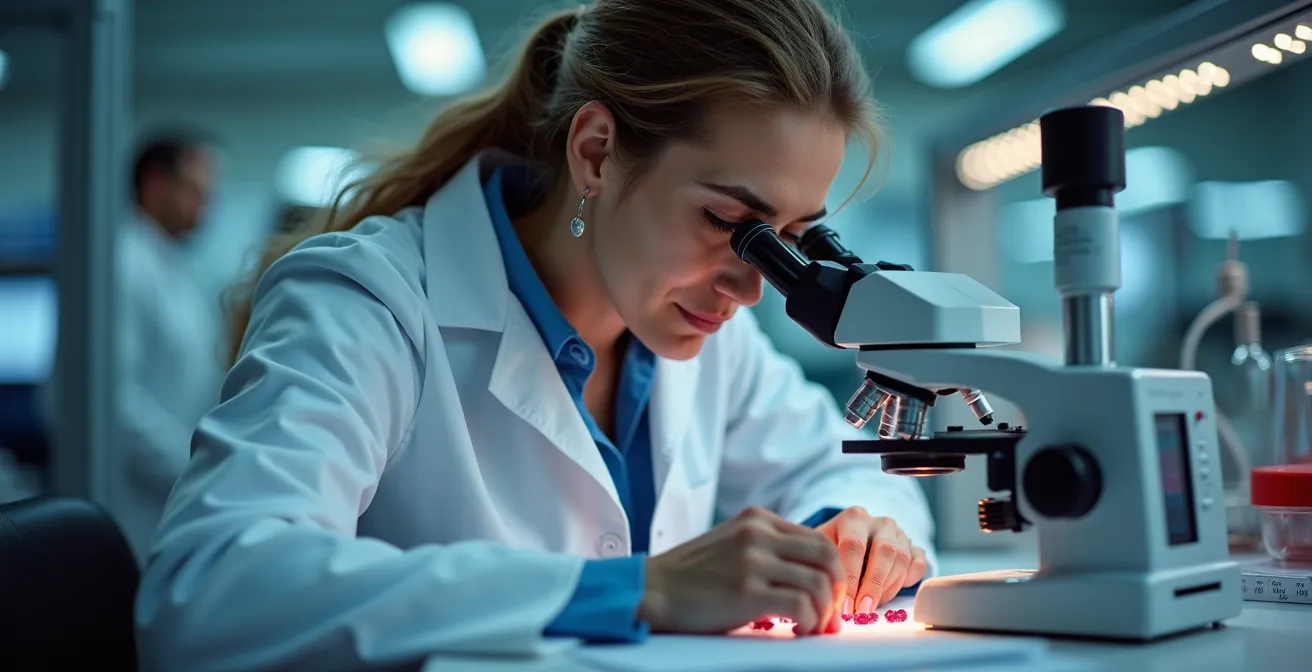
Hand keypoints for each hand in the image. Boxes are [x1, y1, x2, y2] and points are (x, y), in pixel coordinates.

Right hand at [639, 506, 844, 635]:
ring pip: (819, 584)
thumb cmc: (691, 576)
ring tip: (812, 628)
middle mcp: (759, 534)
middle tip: (831, 615)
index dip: (832, 572)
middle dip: (837, 590)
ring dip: (824, 612)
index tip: (829, 596)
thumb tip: (809, 572)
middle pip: (828, 557)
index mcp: (758, 519)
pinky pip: (801, 606)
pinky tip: (796, 631)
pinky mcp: (748, 591)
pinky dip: (808, 623)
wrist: (651, 590)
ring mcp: (753, 561)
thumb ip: (766, 546)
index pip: (818, 539)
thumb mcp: (731, 543)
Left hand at [815, 507, 926, 616]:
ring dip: (887, 588)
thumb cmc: (831, 549)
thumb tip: (830, 604)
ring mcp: (900, 534)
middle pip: (884, 552)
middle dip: (873, 587)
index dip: (850, 578)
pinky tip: (889, 593)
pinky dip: (907, 582)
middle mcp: (880, 522)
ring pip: (902, 560)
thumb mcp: (821, 552)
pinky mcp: (915, 548)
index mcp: (854, 517)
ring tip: (870, 607)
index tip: (844, 606)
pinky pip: (918, 566)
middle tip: (862, 612)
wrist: (850, 539)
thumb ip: (825, 568)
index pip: (854, 546)